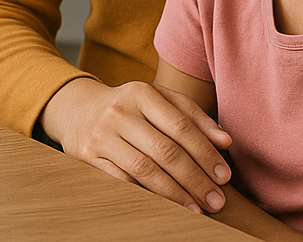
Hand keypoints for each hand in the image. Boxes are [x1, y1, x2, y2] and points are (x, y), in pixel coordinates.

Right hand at [40, 77, 232, 213]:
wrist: (78, 109)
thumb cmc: (129, 107)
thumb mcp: (159, 100)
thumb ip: (193, 117)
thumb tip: (225, 142)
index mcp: (141, 93)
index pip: (180, 126)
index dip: (205, 153)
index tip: (224, 176)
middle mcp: (119, 111)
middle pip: (165, 151)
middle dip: (195, 179)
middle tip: (216, 201)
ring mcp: (102, 134)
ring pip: (144, 170)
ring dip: (175, 194)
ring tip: (197, 208)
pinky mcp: (88, 156)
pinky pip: (122, 181)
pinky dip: (147, 195)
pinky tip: (166, 206)